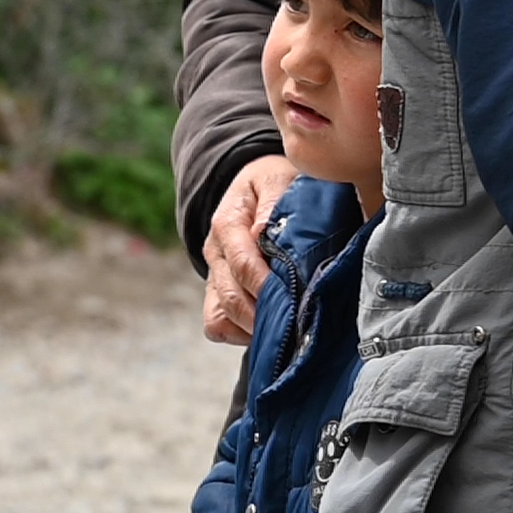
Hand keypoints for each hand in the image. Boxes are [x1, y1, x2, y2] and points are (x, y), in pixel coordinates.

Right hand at [202, 156, 297, 346]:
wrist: (258, 189)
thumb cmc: (275, 186)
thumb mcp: (277, 180)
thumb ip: (273, 201)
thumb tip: (262, 231)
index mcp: (227, 224)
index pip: (243, 264)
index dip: (268, 286)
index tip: (296, 300)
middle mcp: (215, 252)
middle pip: (232, 297)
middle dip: (264, 314)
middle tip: (298, 324)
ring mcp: (214, 275)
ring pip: (221, 315)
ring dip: (252, 327)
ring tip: (285, 328)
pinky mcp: (217, 292)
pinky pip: (216, 325)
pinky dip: (239, 333)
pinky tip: (267, 325)